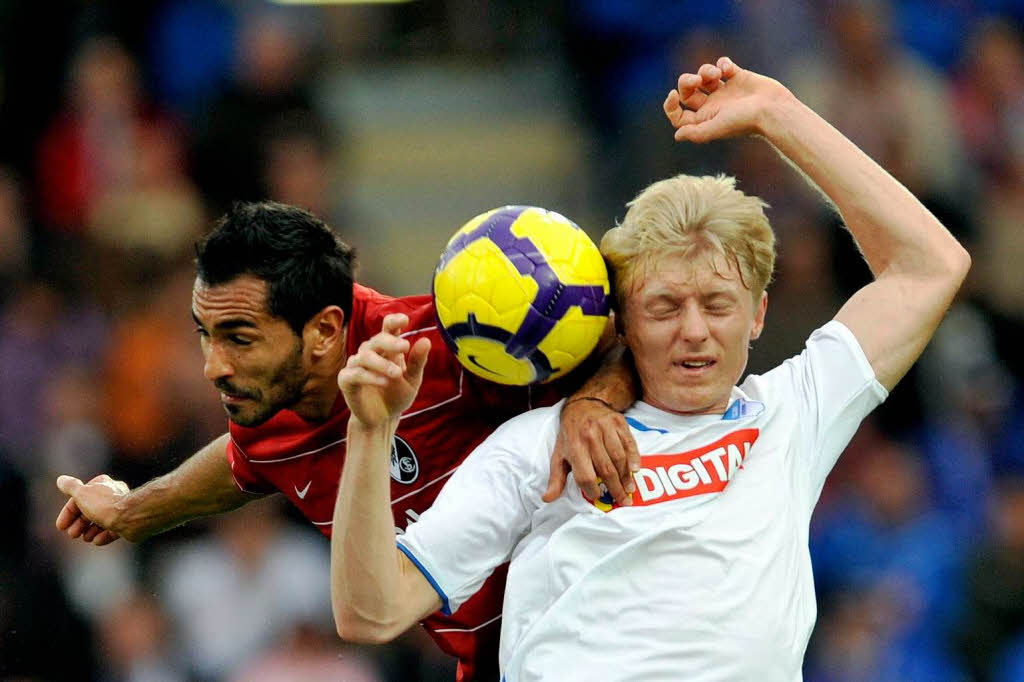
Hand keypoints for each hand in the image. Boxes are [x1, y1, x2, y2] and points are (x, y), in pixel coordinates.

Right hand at [55, 474, 128, 544]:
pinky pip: (113, 530)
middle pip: (90, 510)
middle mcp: (113, 495)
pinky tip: (96, 541)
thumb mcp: (82, 494)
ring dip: (90, 531)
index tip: (61, 527)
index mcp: (103, 485)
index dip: (68, 512)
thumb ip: (71, 487)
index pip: (80, 497)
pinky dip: (103, 536)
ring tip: (85, 538)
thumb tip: (61, 479)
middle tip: (72, 534)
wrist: (132, 517)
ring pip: (102, 520)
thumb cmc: (105, 505)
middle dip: (79, 524)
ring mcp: (121, 509)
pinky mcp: (128, 522)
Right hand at [339, 313, 430, 427]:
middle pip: (377, 340)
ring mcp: (356, 365)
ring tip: (397, 373)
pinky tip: (384, 382)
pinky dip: (369, 377)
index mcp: (387, 349)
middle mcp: (370, 353)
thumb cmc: (397, 395)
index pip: (388, 328)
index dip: (394, 321)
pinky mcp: (346, 380)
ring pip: (365, 356)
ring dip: (382, 363)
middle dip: (390, 342)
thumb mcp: (413, 380)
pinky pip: (355, 374)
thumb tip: (426, 340)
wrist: (383, 419)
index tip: (404, 320)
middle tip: (405, 347)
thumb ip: (417, 362)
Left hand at [543, 399, 638, 505]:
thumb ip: (556, 479)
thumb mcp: (559, 455)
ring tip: (629, 489)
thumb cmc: (570, 435)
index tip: (597, 496)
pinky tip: (635, 470)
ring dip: (625, 477)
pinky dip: (634, 458)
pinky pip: (629, 443)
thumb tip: (547, 499)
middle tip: (623, 501)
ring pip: (619, 458)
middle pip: (605, 469)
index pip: (585, 476)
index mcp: (573, 447)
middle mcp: (589, 437)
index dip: (592, 490)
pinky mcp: (618, 423)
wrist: (582, 406)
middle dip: (615, 488)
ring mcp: (605, 428)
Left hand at [663, 56, 790, 143]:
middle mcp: (713, 106)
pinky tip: (729, 69)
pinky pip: (723, 65)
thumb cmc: (746, 121)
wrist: (774, 109)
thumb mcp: (716, 128)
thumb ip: (696, 133)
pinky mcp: (738, 77)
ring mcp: (726, 91)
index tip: (673, 95)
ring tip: (717, 74)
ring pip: (704, 75)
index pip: (679, 115)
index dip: (670, 106)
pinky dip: (722, 63)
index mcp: (705, 119)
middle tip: (697, 81)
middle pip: (687, 92)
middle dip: (687, 82)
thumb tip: (677, 135)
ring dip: (706, 70)